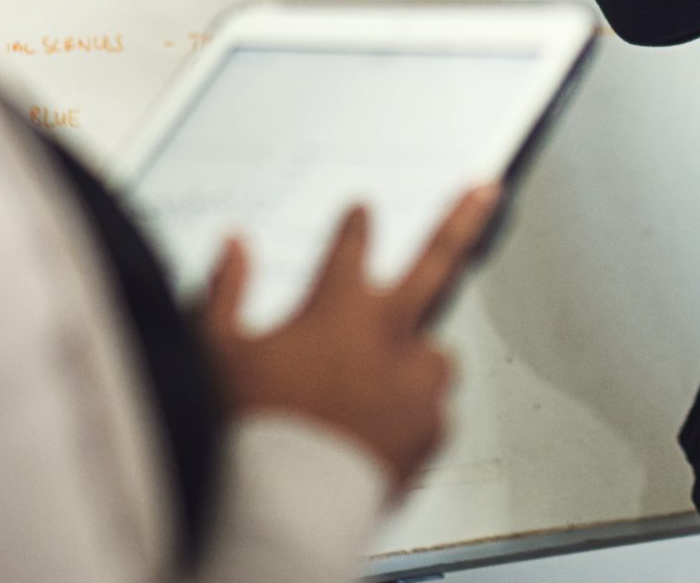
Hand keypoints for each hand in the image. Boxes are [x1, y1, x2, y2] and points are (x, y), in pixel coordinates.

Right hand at [201, 186, 499, 493]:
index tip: (364, 210)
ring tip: (401, 371)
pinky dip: (415, 415)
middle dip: (462, 220)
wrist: (285, 508)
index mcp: (338, 309)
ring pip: (436, 353)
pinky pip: (433, 413)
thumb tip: (233, 245)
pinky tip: (392, 428)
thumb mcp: (215, 351)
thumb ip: (225, 291)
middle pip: (437, 262)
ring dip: (420, 354)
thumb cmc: (248, 431)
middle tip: (484, 192)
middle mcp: (388, 337)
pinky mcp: (431, 432)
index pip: (353, 247)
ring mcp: (416, 385)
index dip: (358, 225)